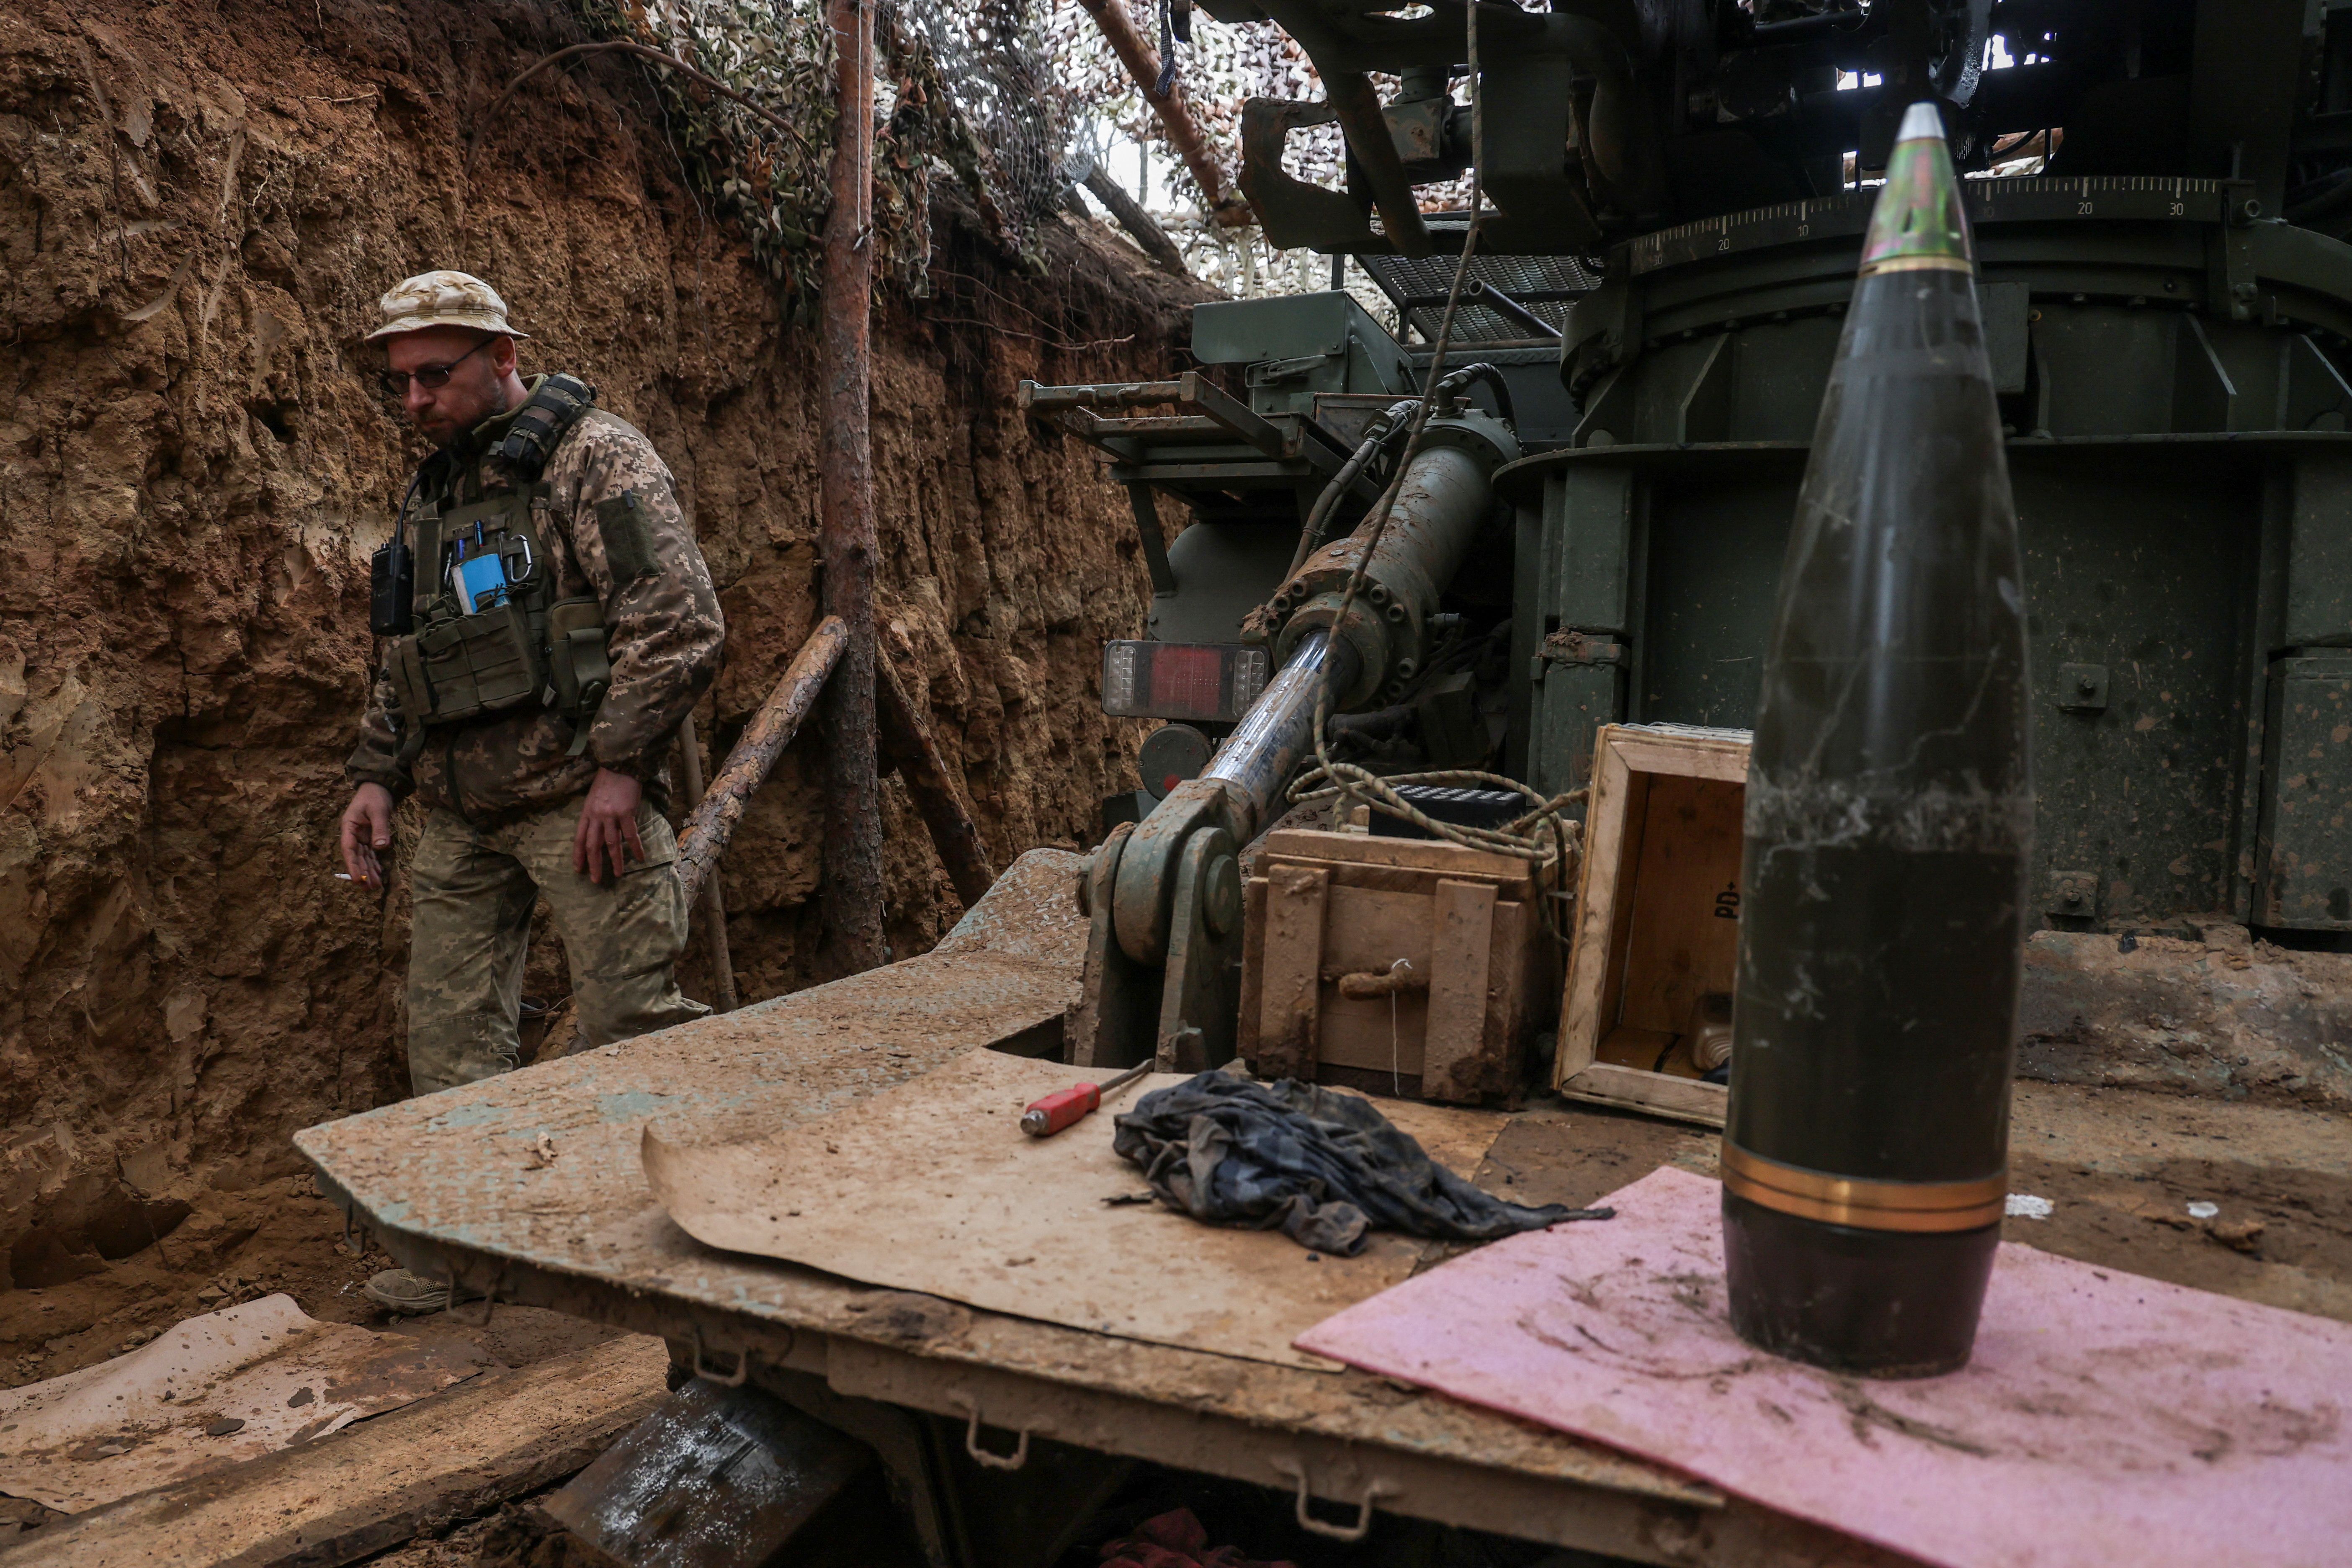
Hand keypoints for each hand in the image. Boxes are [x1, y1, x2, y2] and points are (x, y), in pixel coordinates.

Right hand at [340, 783, 395, 887]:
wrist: (379, 787)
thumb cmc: (375, 796)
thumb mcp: (378, 810)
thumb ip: (379, 828)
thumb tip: (380, 848)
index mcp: (349, 827)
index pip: (348, 850)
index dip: (352, 865)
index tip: (358, 879)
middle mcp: (353, 834)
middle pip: (356, 857)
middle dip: (362, 873)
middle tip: (369, 889)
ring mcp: (361, 836)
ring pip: (364, 857)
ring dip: (369, 871)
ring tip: (376, 887)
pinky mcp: (370, 837)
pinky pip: (371, 853)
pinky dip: (374, 863)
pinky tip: (379, 874)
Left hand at [573, 768, 645, 883]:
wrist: (620, 766)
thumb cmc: (607, 781)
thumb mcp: (593, 798)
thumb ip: (594, 815)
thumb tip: (599, 833)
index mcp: (586, 813)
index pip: (579, 838)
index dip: (578, 855)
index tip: (578, 870)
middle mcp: (596, 816)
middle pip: (593, 845)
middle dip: (594, 864)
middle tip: (596, 880)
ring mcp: (611, 815)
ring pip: (612, 843)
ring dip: (615, 861)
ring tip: (617, 874)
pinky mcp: (626, 813)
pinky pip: (631, 835)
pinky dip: (635, 848)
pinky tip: (639, 858)